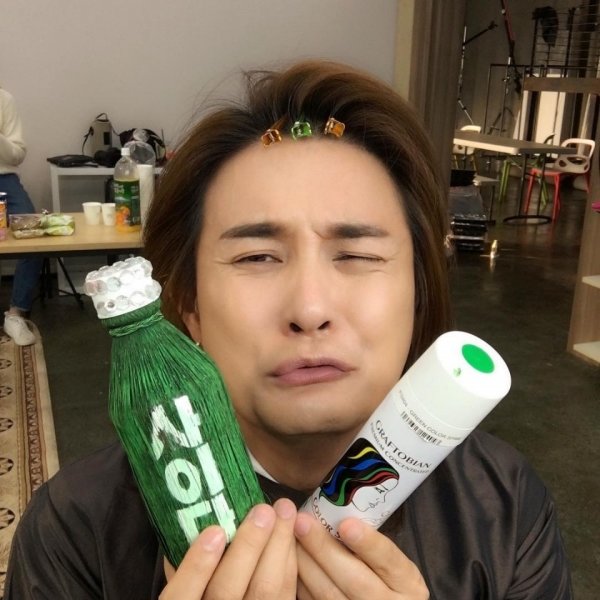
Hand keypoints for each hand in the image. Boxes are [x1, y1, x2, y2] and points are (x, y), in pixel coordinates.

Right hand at [160, 498, 296, 598]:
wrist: (235, 599)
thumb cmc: (202, 587)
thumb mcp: (182, 581)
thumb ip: (181, 562)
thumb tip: (190, 522)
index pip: (181, 596)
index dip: (196, 566)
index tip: (213, 532)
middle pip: (227, 592)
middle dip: (248, 547)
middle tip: (263, 511)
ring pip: (264, 592)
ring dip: (277, 547)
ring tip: (284, 511)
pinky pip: (286, 593)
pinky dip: (289, 561)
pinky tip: (289, 534)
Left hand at [295, 513, 428, 599]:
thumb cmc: (384, 577)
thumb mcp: (389, 562)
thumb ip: (369, 543)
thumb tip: (332, 509)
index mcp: (407, 582)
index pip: (388, 560)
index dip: (368, 543)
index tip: (346, 524)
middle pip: (355, 580)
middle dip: (324, 549)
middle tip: (302, 522)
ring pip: (330, 595)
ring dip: (306, 563)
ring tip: (290, 536)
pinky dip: (301, 582)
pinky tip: (292, 560)